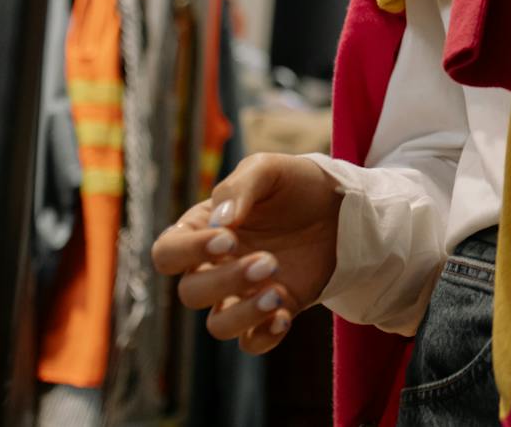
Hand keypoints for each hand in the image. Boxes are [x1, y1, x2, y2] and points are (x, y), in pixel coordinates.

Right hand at [151, 152, 342, 353]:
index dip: (188, 252)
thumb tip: (220, 221)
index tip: (228, 239)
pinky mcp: (272, 311)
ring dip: (243, 314)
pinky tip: (284, 315)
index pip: (167, 253)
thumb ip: (240, 186)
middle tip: (268, 260)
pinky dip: (263, 336)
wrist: (342, 207)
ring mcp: (242, 293)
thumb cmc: (296, 184)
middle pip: (191, 293)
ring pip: (218, 326)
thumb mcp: (269, 169)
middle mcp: (214, 267)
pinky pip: (252, 342)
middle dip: (226, 280)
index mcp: (202, 230)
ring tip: (278, 291)